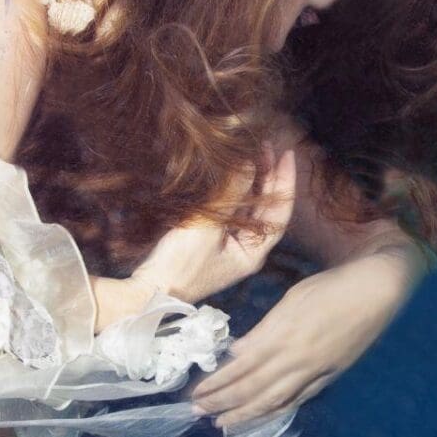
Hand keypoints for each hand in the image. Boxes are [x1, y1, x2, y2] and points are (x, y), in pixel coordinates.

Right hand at [129, 141, 298, 304]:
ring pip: (249, 210)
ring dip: (252, 183)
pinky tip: (231, 175)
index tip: (286, 154)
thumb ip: (231, 193)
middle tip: (266, 147)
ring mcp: (229, 248)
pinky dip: (234, 193)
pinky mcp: (212, 243)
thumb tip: (248, 163)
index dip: (286, 182)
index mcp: (253, 254)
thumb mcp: (208, 225)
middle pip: (266, 210)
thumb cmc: (180, 264)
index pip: (281, 214)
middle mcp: (246, 251)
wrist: (151, 290)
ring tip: (251, 155)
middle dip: (268, 178)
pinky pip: (231, 213)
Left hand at [189, 240, 424, 427]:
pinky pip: (299, 399)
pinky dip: (277, 411)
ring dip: (246, 415)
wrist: (379, 292)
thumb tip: (236, 353)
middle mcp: (297, 360)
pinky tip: (264, 416)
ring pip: (275, 401)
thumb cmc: (333, 288)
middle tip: (198, 413)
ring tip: (223, 425)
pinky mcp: (330, 376)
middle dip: (223, 403)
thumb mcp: (292, 300)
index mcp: (283, 337)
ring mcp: (315, 371)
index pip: (241, 368)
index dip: (217, 384)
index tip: (195, 393)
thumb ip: (263, 331)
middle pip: (253, 389)